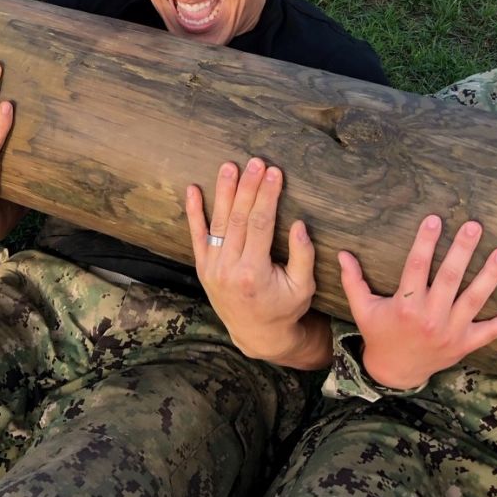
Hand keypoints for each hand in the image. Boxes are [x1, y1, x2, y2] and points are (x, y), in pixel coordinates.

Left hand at [186, 158, 330, 369]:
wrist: (256, 334)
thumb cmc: (285, 308)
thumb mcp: (304, 288)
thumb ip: (303, 257)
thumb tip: (299, 225)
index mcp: (254, 273)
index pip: (260, 224)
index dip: (267, 196)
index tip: (274, 173)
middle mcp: (228, 268)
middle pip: (238, 218)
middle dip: (247, 187)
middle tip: (255, 162)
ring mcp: (212, 267)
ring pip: (218, 222)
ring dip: (223, 191)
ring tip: (229, 166)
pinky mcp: (203, 267)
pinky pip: (196, 235)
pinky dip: (194, 211)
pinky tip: (192, 189)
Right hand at [340, 216, 496, 389]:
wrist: (395, 372)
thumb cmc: (379, 334)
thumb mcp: (362, 308)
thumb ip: (353, 280)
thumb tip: (342, 252)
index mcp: (405, 306)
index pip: (416, 267)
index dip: (425, 242)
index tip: (434, 219)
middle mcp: (430, 317)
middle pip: (449, 279)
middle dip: (462, 251)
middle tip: (474, 226)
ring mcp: (451, 332)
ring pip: (474, 300)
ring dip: (490, 276)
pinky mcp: (466, 344)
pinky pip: (491, 332)